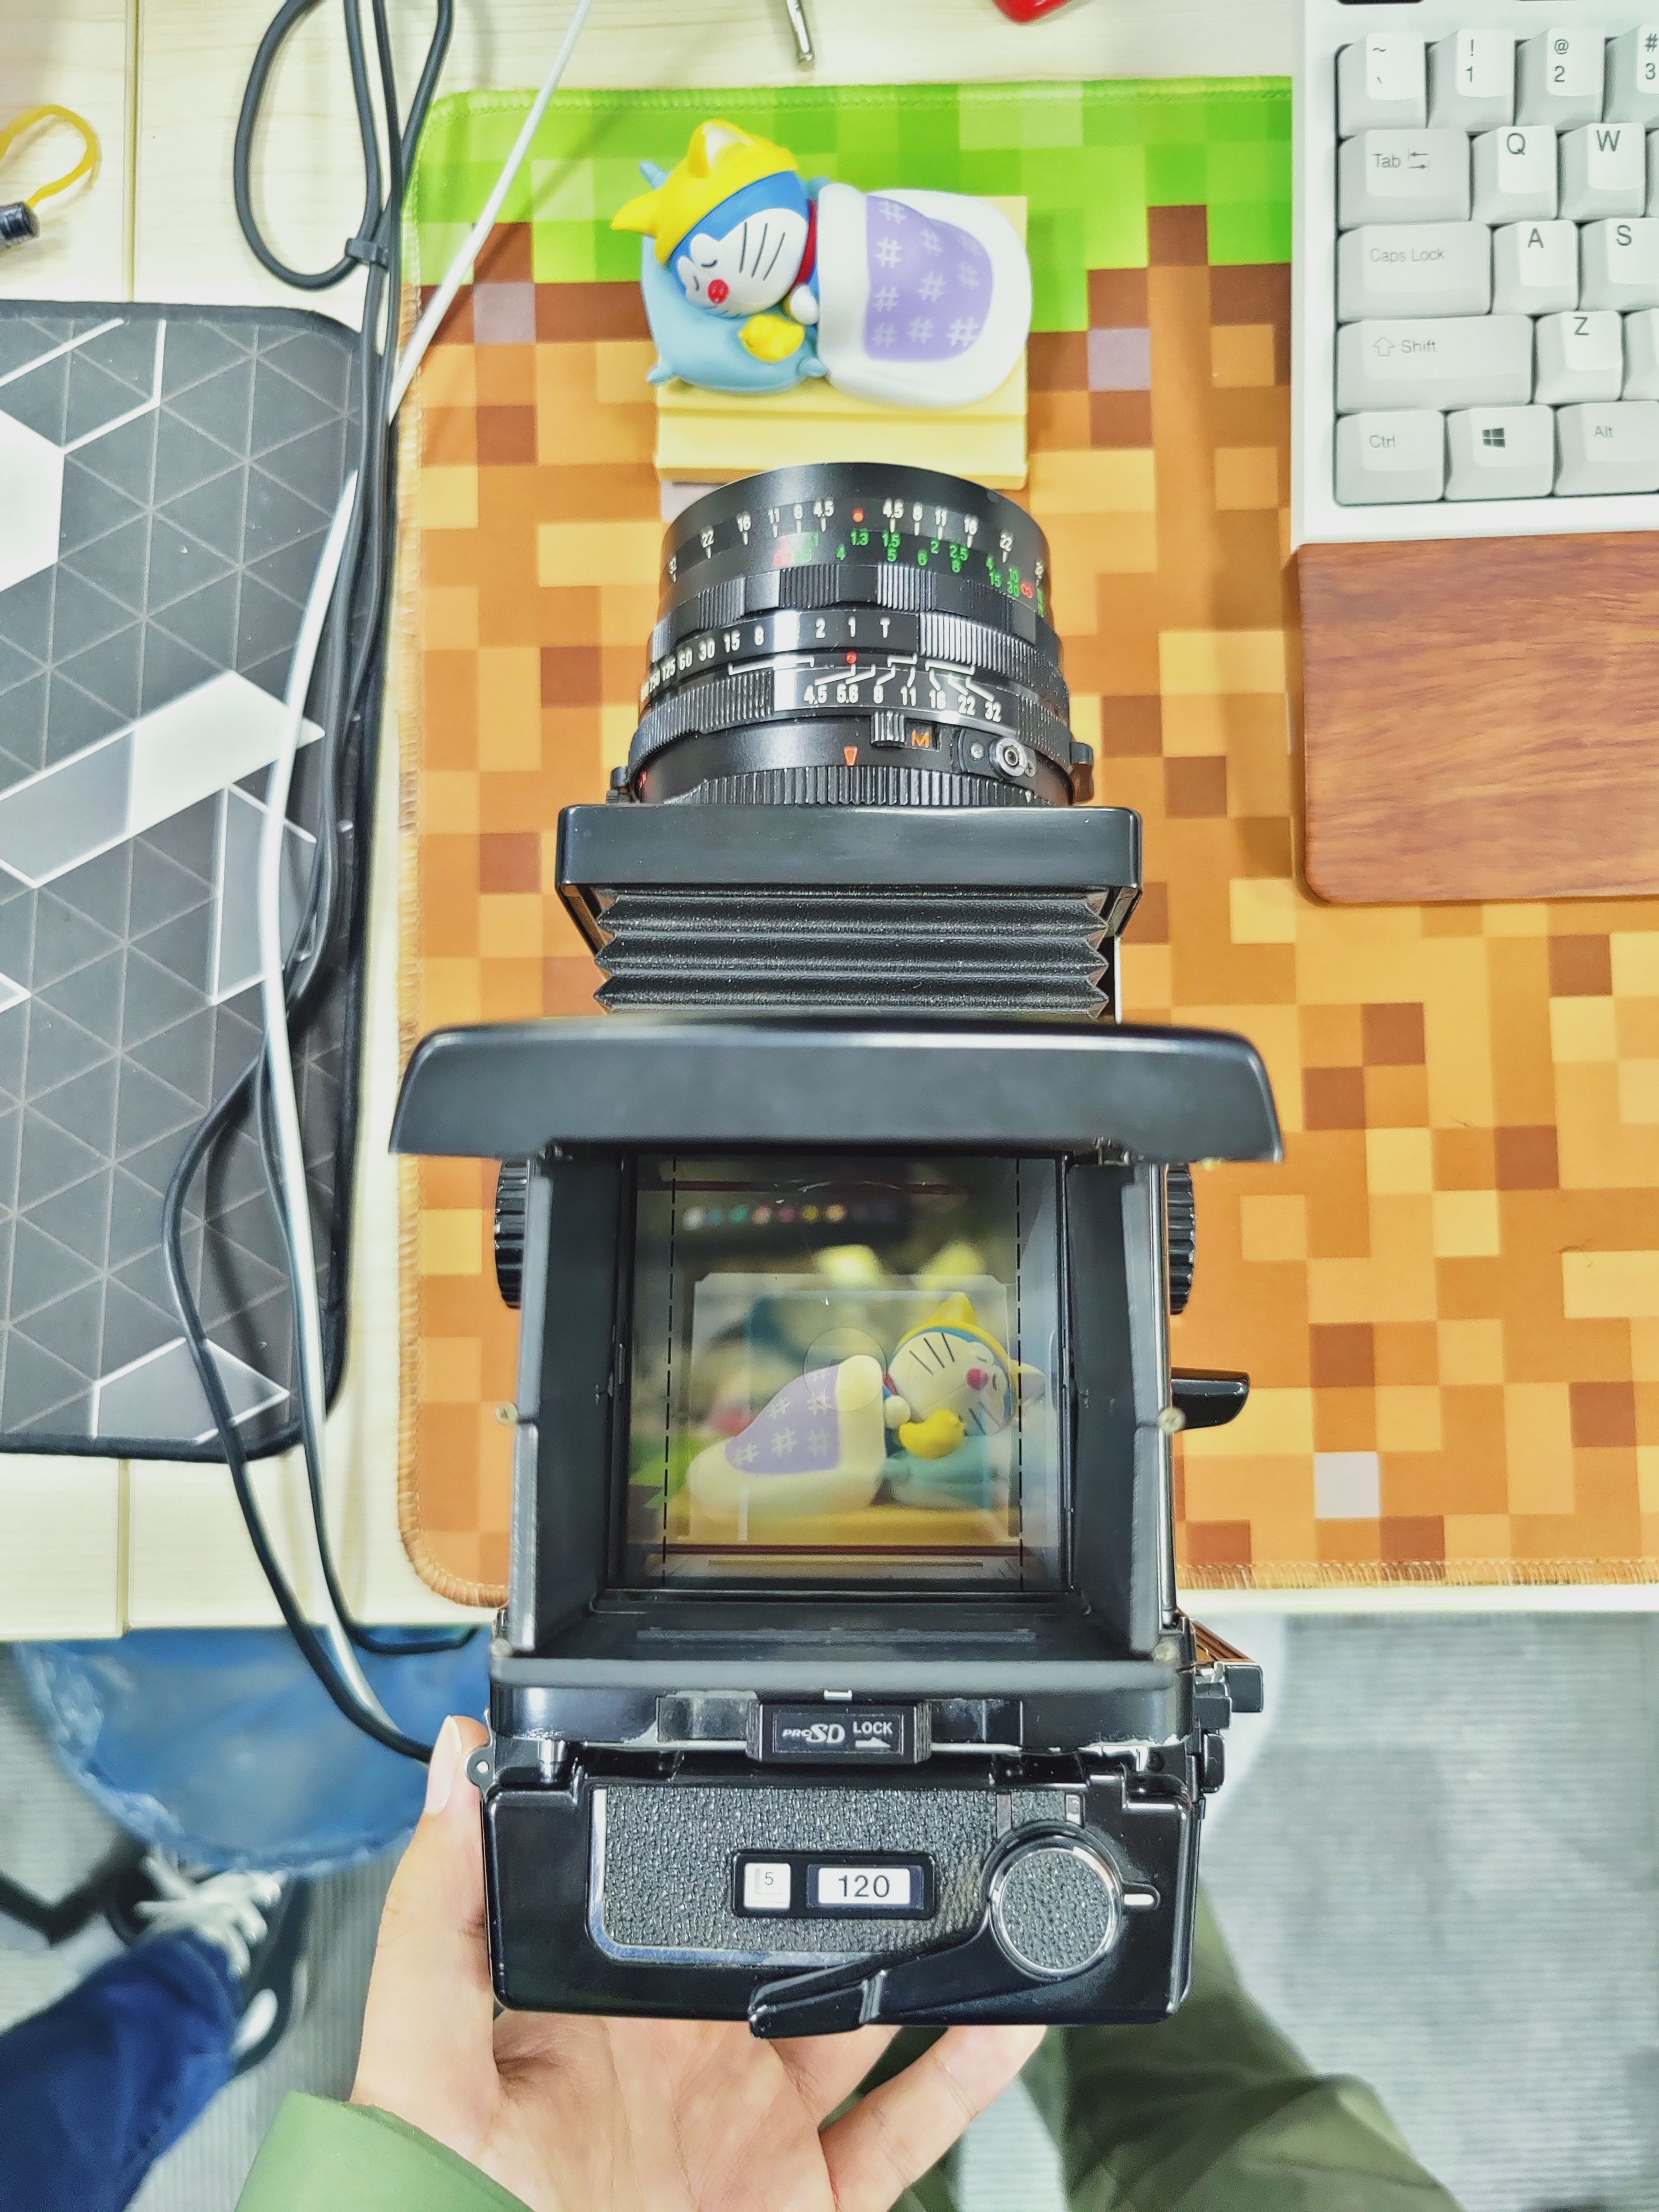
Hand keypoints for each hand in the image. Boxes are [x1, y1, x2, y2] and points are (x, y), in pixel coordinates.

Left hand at [353, 1717, 1043, 2211]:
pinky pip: (908, 2130)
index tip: (802, 1766)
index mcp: (614, 2010)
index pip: (690, 1894)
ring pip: (868, 2022)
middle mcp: (694, 2060)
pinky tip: (1014, 2016)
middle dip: (858, 1881)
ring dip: (933, 1960)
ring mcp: (756, 2132)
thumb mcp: (429, 2057)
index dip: (743, 1835)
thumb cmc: (444, 2209)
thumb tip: (452, 1764)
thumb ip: (442, 1915)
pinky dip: (969, 2074)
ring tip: (995, 1886)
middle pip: (795, 1943)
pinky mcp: (809, 2202)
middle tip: (934, 1810)